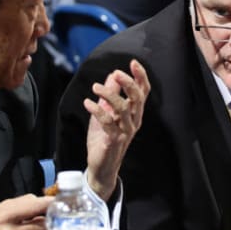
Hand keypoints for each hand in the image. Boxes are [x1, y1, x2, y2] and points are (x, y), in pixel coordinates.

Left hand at [84, 59, 149, 199]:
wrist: (101, 166)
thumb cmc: (104, 139)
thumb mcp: (106, 113)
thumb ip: (110, 95)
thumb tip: (112, 75)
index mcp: (134, 113)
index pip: (143, 92)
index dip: (140, 77)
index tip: (133, 62)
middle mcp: (134, 121)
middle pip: (137, 98)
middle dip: (129, 83)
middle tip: (117, 72)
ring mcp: (126, 131)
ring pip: (123, 108)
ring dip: (109, 94)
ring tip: (95, 87)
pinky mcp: (114, 140)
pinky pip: (108, 122)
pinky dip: (97, 110)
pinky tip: (87, 103)